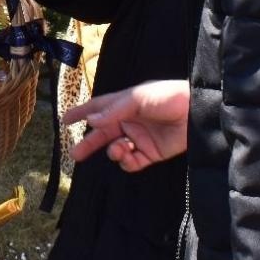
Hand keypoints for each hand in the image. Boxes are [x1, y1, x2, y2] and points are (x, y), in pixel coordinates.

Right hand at [64, 79, 189, 171]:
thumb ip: (114, 110)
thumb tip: (91, 121)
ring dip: (113, 151)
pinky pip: (131, 162)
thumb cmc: (167, 97)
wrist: (194, 113)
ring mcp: (139, 138)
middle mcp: (129, 121)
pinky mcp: (150, 154)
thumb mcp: (138, 98)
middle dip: (89, 144)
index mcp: (124, 104)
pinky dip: (126, 161)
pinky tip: (129, 154)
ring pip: (115, 149)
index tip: (65, 120)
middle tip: (75, 154)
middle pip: (102, 134)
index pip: (98, 108)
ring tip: (119, 148)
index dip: (82, 113)